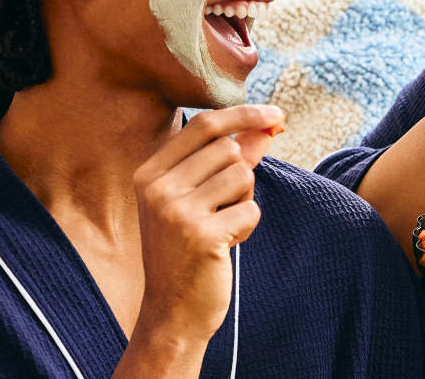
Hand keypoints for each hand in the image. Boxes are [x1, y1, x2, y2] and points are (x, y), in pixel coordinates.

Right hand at [131, 104, 283, 343]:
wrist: (172, 312)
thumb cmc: (187, 250)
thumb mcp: (199, 199)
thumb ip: (229, 160)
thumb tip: (265, 126)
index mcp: (150, 173)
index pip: (204, 125)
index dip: (244, 114)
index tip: (274, 113)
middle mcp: (158, 188)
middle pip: (229, 150)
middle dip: (241, 175)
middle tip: (224, 208)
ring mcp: (177, 212)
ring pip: (242, 176)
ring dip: (244, 201)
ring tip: (222, 227)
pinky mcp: (201, 236)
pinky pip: (250, 210)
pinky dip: (247, 226)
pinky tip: (225, 245)